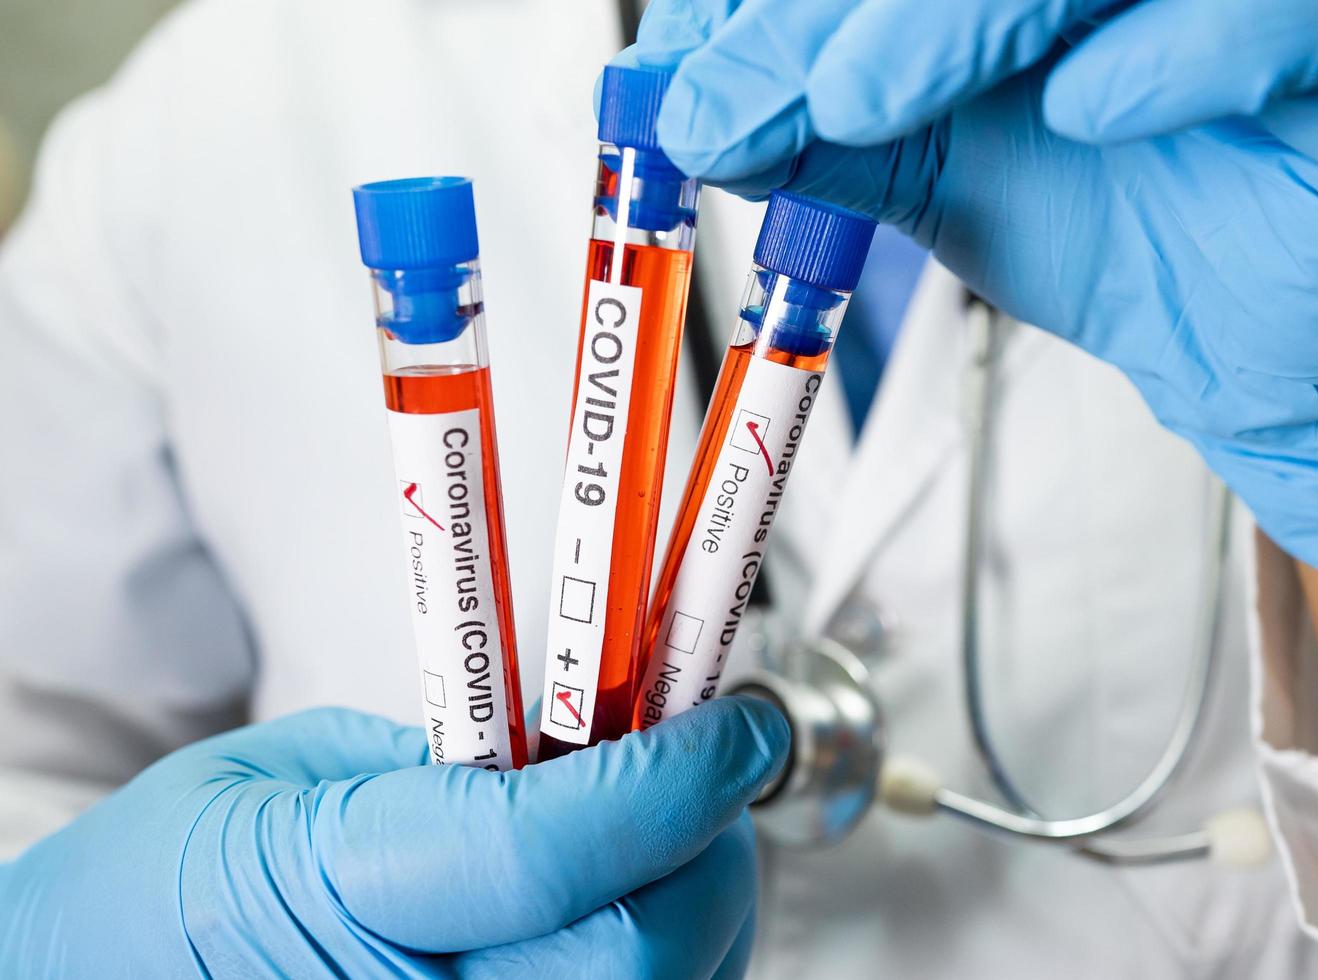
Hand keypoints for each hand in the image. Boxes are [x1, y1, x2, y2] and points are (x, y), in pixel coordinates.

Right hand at [0, 699, 787, 977]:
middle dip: (711, 849)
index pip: (557, 846)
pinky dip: (662, 972)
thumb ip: (457, 757)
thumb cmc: (154, 891)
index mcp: (342, 896)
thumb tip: (603, 739)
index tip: (739, 722)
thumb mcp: (285, 772)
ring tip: (666, 840)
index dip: (676, 773)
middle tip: (713, 770)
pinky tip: (621, 918)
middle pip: (647, 952)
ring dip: (700, 913)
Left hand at [633, 0, 1317, 586]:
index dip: (795, 6)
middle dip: (846, 14)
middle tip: (747, 98)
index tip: (696, 82)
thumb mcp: (935, 174)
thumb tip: (686, 100)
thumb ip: (825, 126)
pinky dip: (1193, 48)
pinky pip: (1303, 3)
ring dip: (971, 16)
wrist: (1241, 347)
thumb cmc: (1113, 233)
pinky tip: (1090, 115)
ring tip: (863, 107)